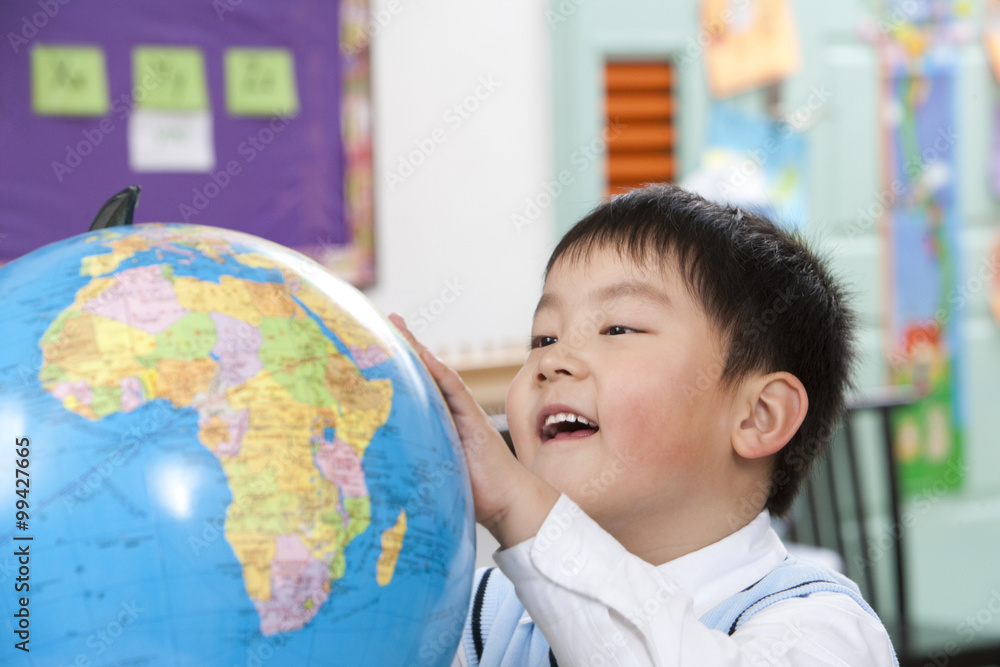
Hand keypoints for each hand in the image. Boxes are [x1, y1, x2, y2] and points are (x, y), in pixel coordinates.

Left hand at [389, 313, 558, 547]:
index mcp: (440, 422)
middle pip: (426, 373)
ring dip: (419, 351)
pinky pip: (456, 394)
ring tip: (399, 328)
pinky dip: (442, 374)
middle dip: (407, 347)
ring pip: (438, 376)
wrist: (509, 502)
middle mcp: (452, 412)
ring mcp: (465, 414)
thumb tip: (382, 472)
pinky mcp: (475, 423)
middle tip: (388, 320)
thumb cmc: (476, 492)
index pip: (419, 387)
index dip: (401, 365)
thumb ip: (416, 464)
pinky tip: (426, 356)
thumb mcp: (436, 475)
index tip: (379, 343)